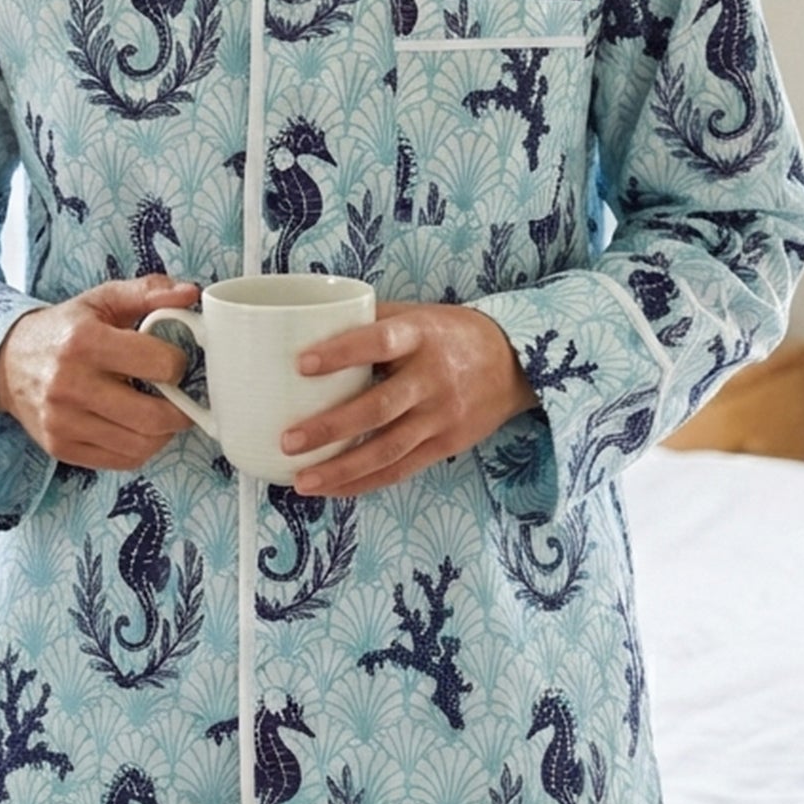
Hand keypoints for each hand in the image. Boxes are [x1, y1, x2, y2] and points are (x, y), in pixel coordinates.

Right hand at [0, 274, 200, 472]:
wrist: (6, 362)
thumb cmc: (64, 330)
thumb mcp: (102, 300)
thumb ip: (148, 292)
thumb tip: (190, 293)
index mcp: (84, 342)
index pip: (159, 364)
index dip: (177, 364)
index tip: (172, 363)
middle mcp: (70, 384)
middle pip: (153, 416)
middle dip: (181, 411)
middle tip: (182, 400)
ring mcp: (63, 421)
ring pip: (141, 445)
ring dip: (164, 433)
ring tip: (161, 414)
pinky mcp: (60, 447)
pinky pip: (121, 461)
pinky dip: (141, 449)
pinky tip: (138, 430)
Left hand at [279, 300, 540, 496]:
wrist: (515, 362)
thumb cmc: (451, 334)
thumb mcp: (418, 314)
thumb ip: (371, 321)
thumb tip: (309, 327)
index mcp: (421, 336)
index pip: (380, 342)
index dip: (342, 353)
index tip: (302, 364)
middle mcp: (432, 378)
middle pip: (378, 407)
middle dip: (330, 428)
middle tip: (288, 441)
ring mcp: (441, 417)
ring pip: (387, 449)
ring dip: (341, 469)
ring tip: (301, 480)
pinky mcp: (446, 445)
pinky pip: (400, 470)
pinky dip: (363, 483)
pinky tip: (331, 489)